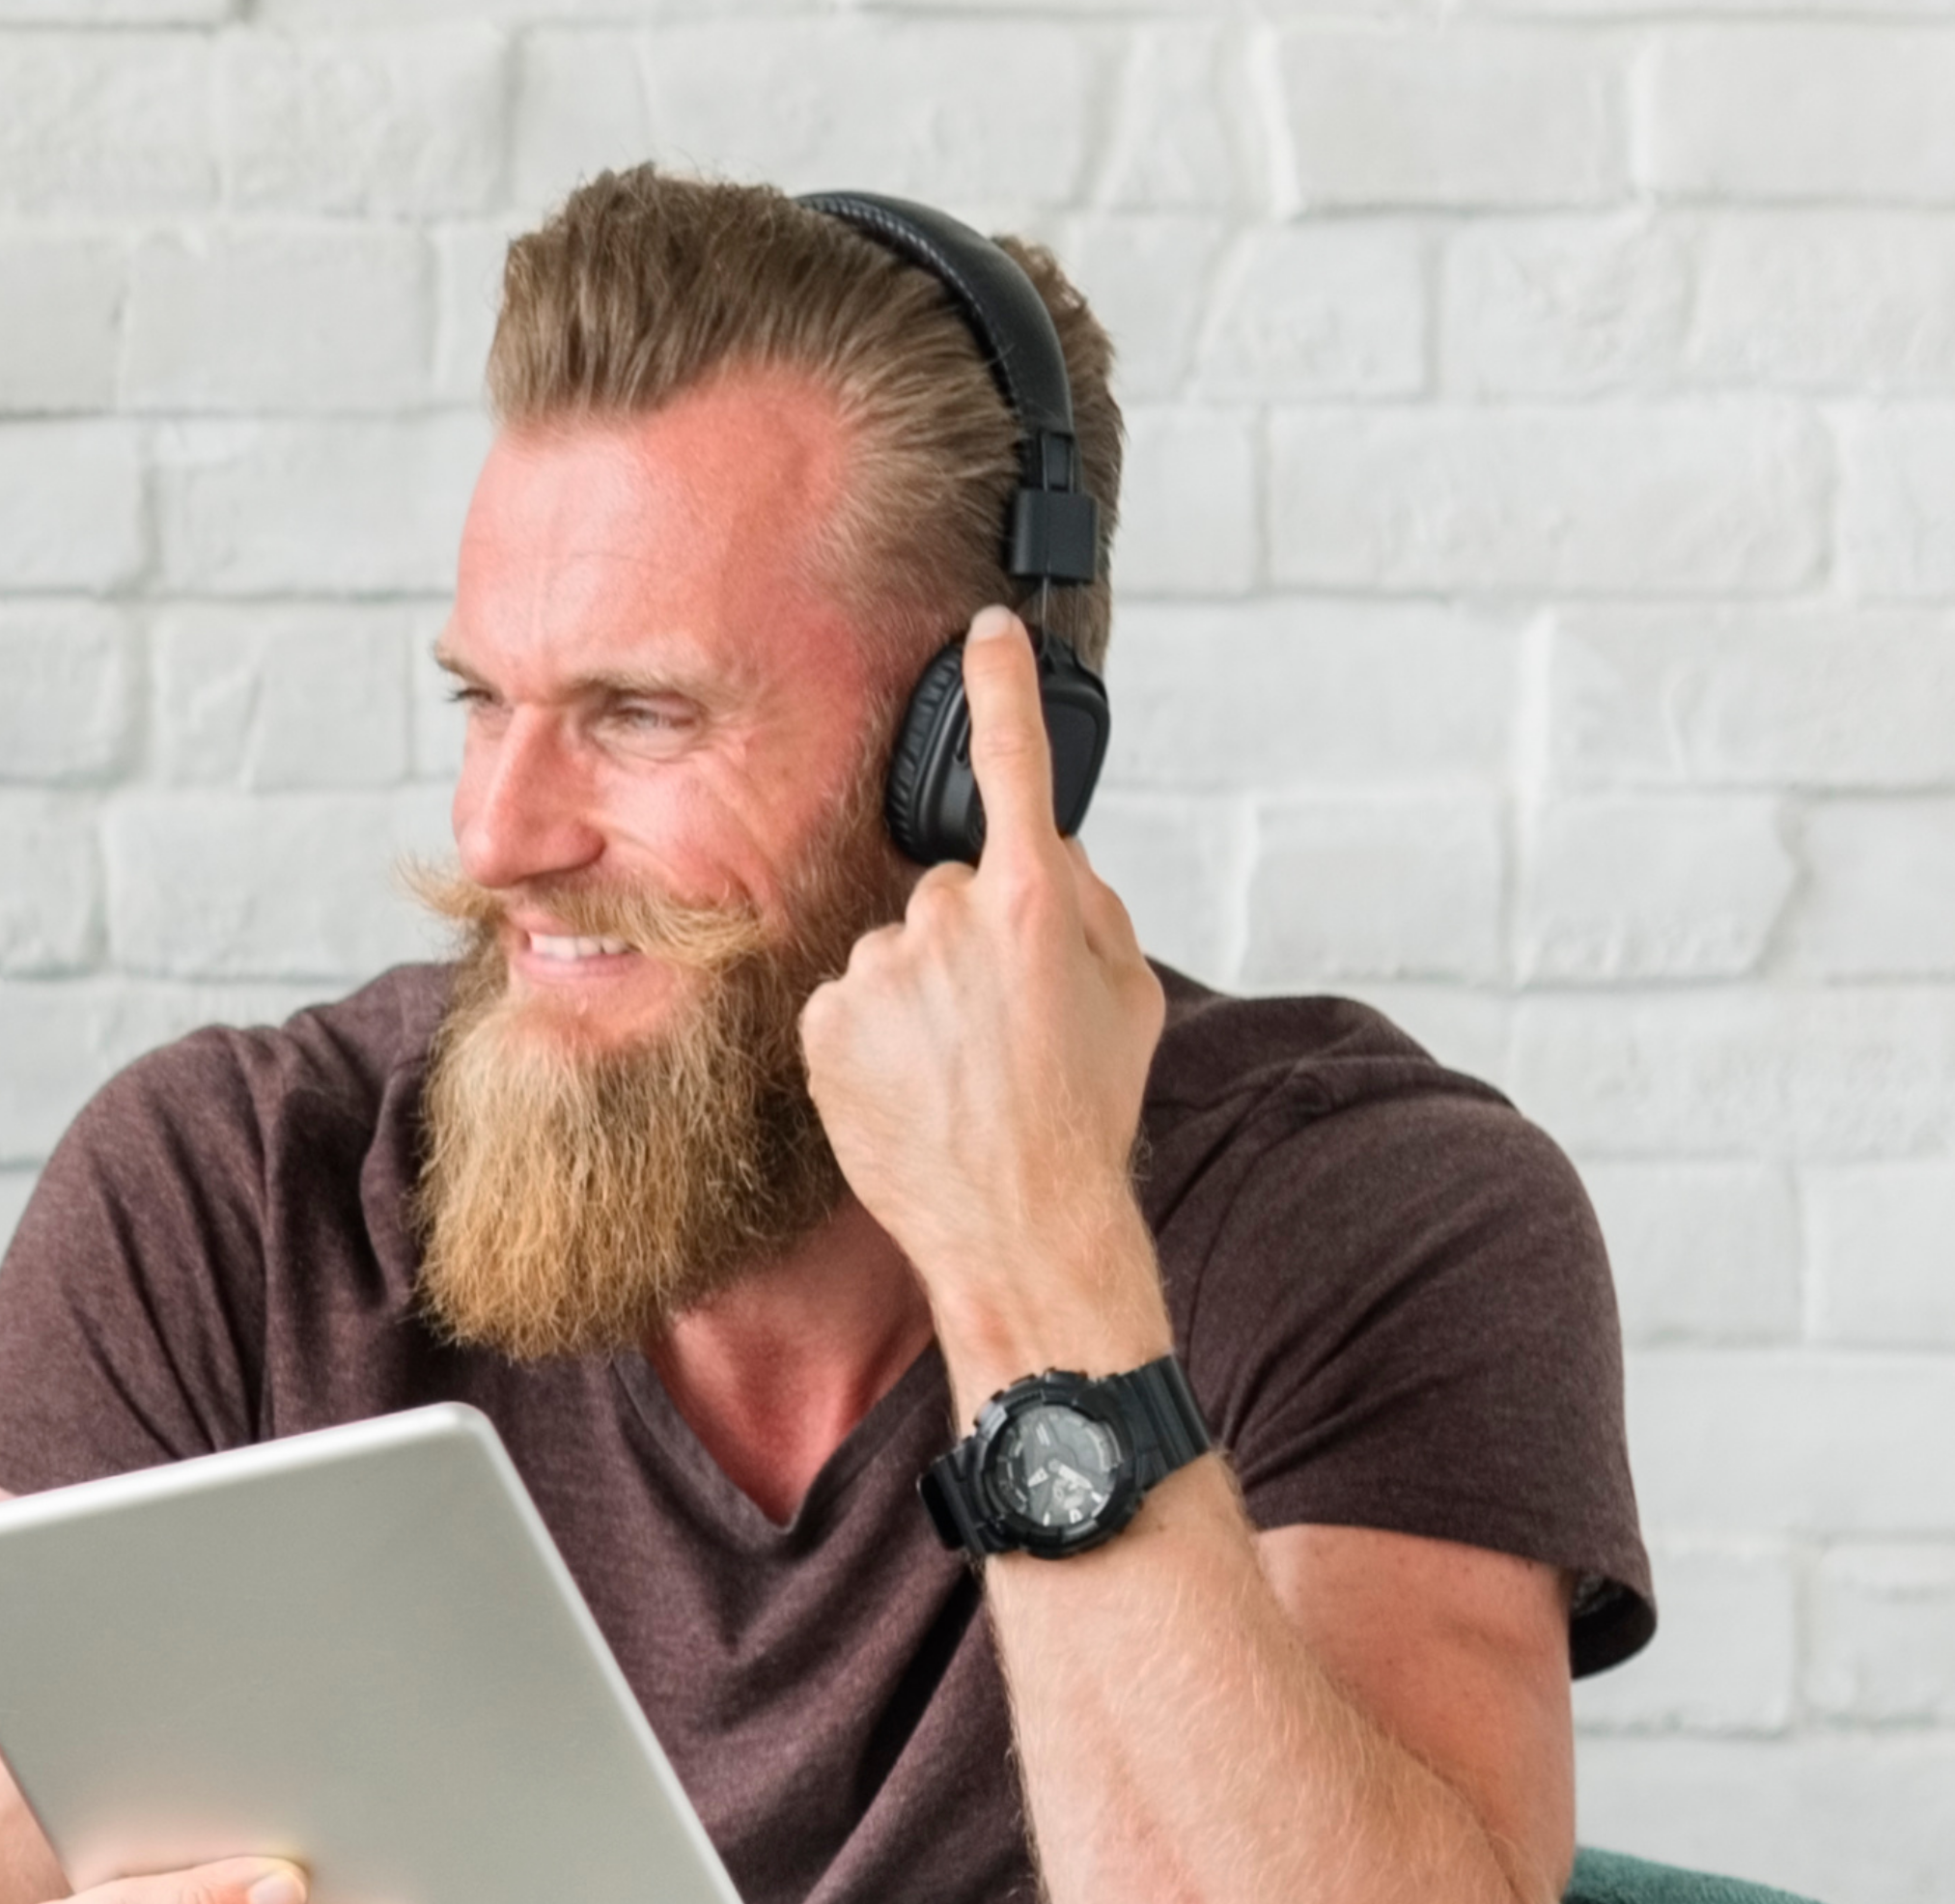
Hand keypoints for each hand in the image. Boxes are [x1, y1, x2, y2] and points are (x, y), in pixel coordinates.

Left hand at [797, 611, 1171, 1389]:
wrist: (1019, 1222)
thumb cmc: (1084, 1113)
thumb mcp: (1129, 994)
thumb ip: (1088, 903)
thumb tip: (1046, 852)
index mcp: (1033, 905)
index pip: (1014, 768)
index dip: (1002, 691)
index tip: (986, 629)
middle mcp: (946, 922)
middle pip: (945, 889)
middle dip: (969, 939)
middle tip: (1004, 1024)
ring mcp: (877, 972)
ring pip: (895, 951)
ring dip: (920, 994)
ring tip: (959, 1069)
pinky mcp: (825, 1022)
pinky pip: (850, 1001)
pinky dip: (873, 1035)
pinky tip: (913, 1086)